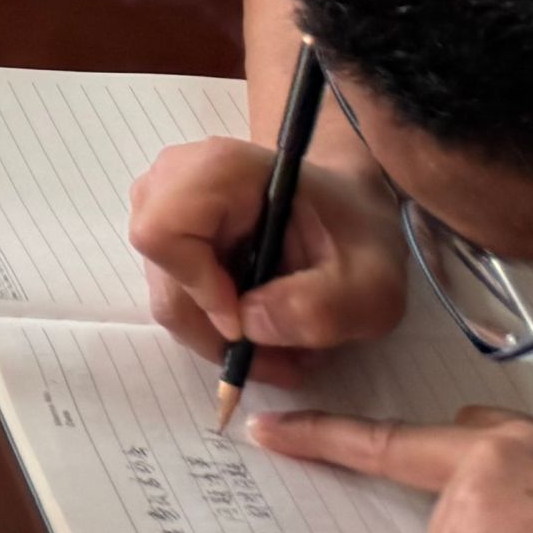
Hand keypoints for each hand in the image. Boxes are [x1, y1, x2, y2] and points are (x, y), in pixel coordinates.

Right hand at [128, 142, 404, 357]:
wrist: (352, 210)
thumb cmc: (362, 235)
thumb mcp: (371, 285)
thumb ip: (320, 308)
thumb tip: (248, 326)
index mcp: (221, 170)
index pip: (162, 231)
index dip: (197, 285)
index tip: (248, 322)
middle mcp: (177, 179)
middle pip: (164, 273)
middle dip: (216, 331)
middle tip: (278, 361)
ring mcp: (167, 205)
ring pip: (168, 292)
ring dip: (219, 337)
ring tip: (280, 353)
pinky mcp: (173, 234)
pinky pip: (176, 293)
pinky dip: (216, 327)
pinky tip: (263, 333)